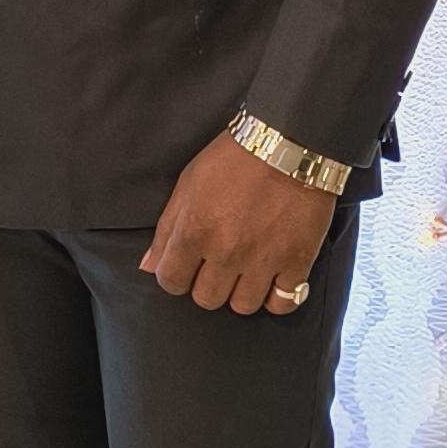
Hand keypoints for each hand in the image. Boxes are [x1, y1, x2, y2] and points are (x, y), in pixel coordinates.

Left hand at [140, 129, 336, 314]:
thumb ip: (167, 229)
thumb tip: (149, 267)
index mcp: (195, 231)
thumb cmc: (234, 158)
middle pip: (206, 299)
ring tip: (246, 273)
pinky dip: (278, 297)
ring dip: (241, 293)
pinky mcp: (297, 261)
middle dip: (207, 285)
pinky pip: (283, 302)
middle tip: (218, 266)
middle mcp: (226, 252)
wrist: (290, 141)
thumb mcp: (188, 183)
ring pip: (242, 306)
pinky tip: (274, 281)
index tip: (186, 267)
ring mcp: (263, 260)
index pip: (171, 282)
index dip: (176, 276)